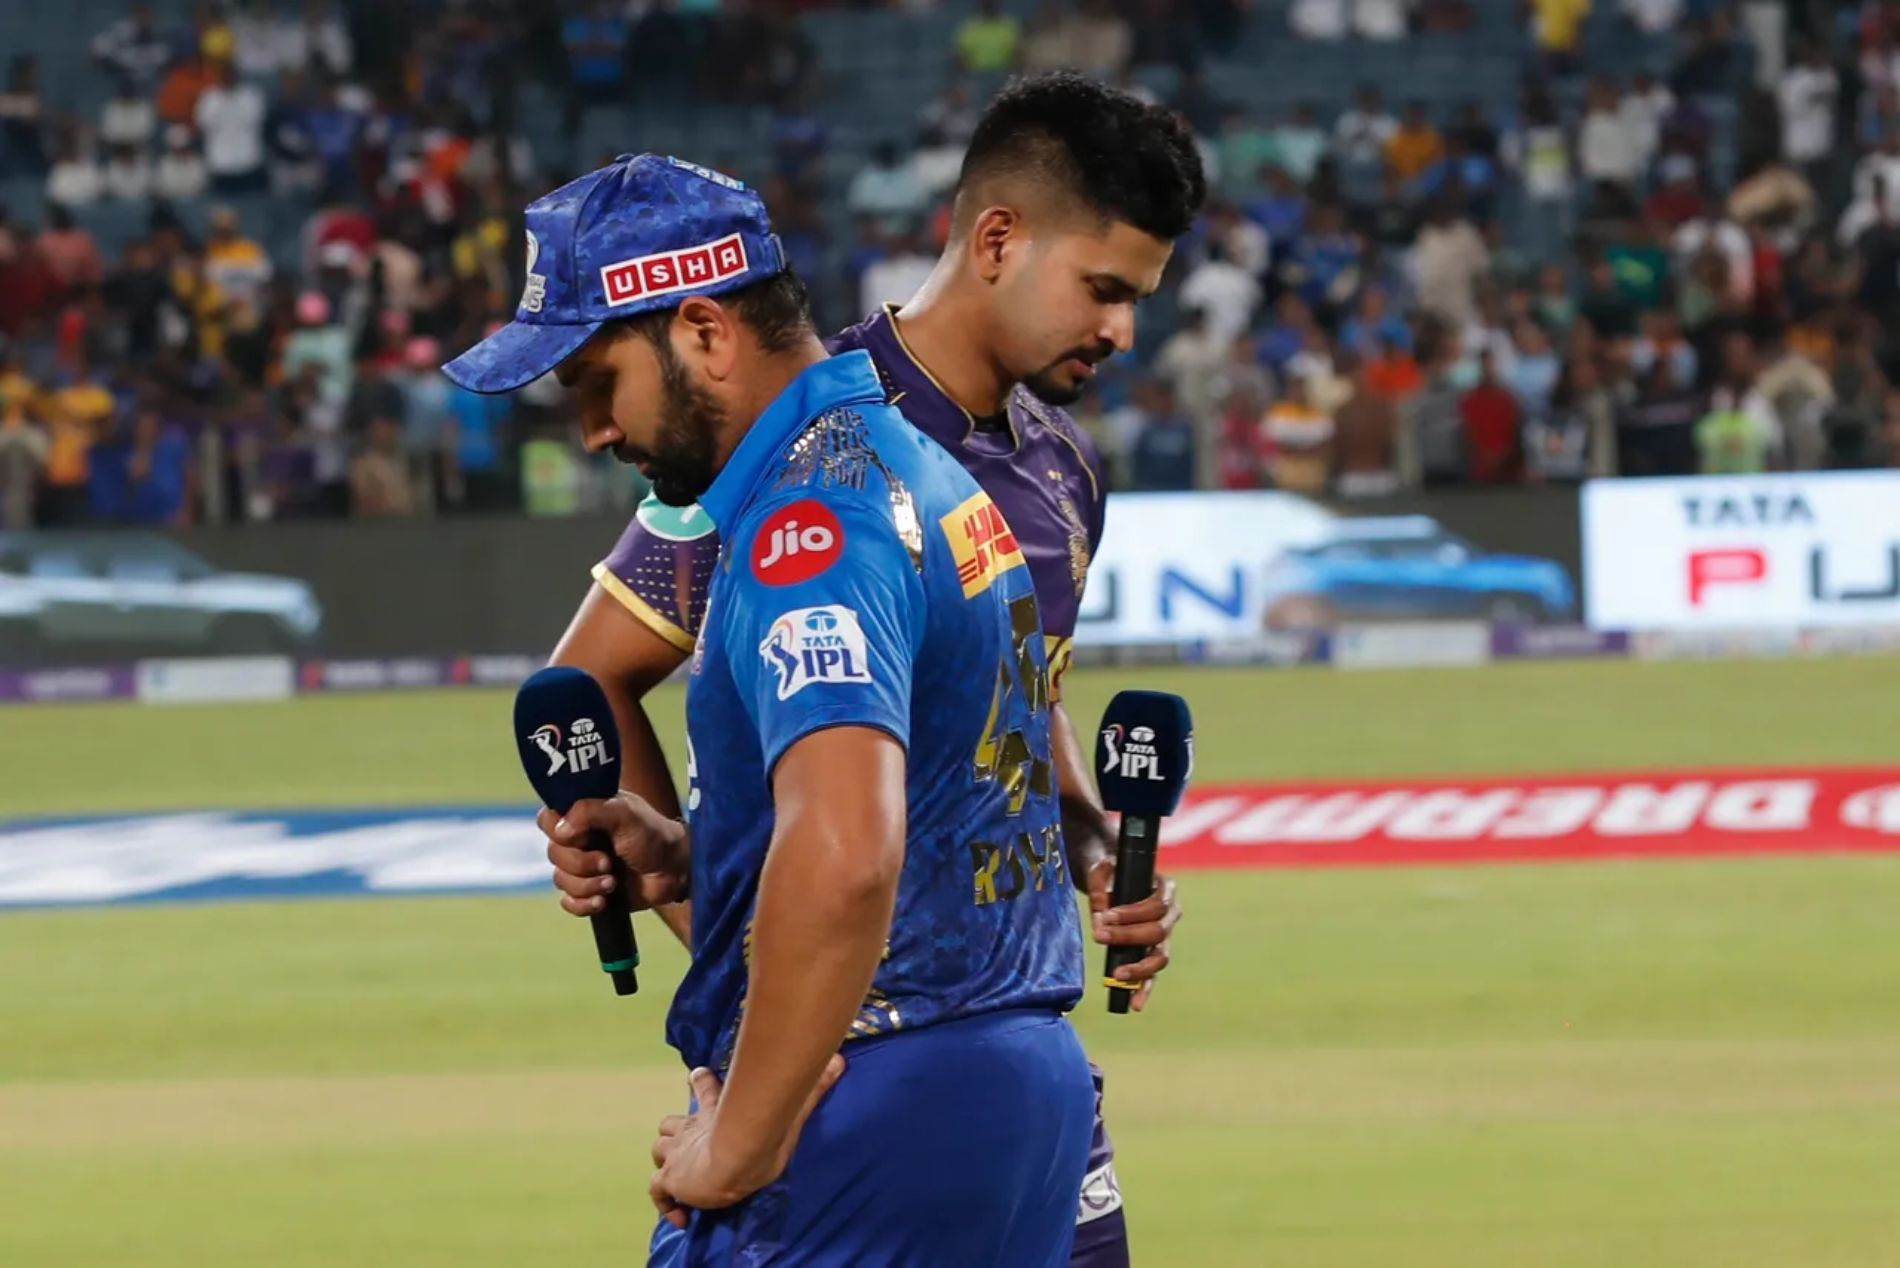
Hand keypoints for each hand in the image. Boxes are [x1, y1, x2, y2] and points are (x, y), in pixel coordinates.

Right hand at [540, 793, 688, 915]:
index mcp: (583, 815)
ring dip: (587, 885)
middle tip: (608, 862)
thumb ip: (590, 811)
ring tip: (613, 882)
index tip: (581, 837)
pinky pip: (568, 903)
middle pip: (553, 854)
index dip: (557, 831)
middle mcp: (579, 840)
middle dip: (581, 863)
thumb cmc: (653, 835)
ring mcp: (584, 866)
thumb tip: (560, 830)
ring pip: (560, 880)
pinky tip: (604, 901)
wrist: (675, 871)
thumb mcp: (624, 813)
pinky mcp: (590, 891)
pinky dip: (584, 904)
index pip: (547, 819)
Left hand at [649, 1056, 846, 1228]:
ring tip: (678, 1172)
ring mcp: (677, 1155)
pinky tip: (678, 1216)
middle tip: (682, 1136)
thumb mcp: (789, 1111)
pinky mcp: (671, 1180)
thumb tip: (840, 1060)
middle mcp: (691, 1130)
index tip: (697, 1073)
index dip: (701, 1080)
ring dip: (666, 1158)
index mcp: (715, 1112)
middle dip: (675, 1129)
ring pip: (659, 1150)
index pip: (705, 1087)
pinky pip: (659, 1192)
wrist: (734, 1160)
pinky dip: (665, 1202)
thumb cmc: (759, 1135)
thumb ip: (813, 1088)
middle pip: (671, 1123)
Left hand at [1086, 858, 1180, 1012]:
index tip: (1105, 916)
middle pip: (1158, 931)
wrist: (1112, 877)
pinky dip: (1144, 988)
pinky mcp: (1153, 952)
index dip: (1132, 913)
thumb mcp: (1101, 869)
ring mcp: (1164, 935)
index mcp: (1165, 889)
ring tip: (1118, 975)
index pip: (1156, 905)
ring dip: (1139, 968)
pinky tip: (1134, 1004)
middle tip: (1099, 936)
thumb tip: (1099, 921)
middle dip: (1128, 936)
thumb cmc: (1109, 870)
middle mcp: (1171, 913)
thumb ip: (1098, 889)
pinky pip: (1153, 974)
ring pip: (1160, 956)